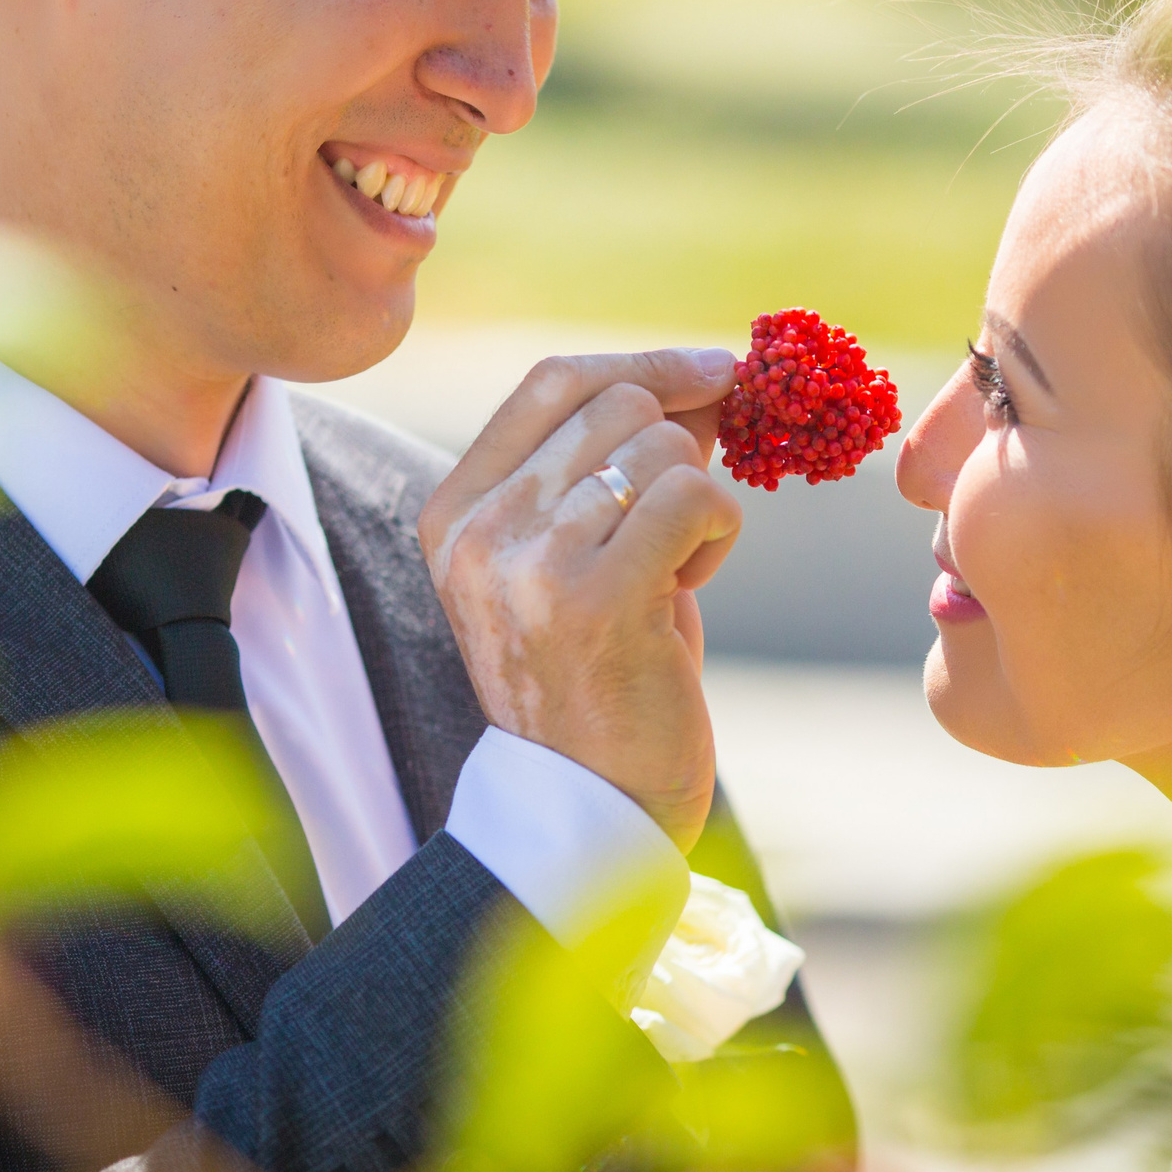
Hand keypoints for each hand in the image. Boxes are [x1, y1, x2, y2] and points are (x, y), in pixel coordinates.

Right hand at [420, 349, 742, 849]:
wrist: (592, 808)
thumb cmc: (601, 674)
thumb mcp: (577, 554)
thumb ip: (614, 462)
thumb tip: (704, 374)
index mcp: (454, 510)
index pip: (553, 379)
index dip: (644, 363)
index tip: (712, 371)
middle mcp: (479, 529)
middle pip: (618, 405)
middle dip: (680, 448)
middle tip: (682, 524)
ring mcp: (529, 562)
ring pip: (662, 448)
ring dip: (696, 501)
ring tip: (669, 573)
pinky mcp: (595, 599)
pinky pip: (694, 496)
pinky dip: (717, 531)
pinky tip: (687, 587)